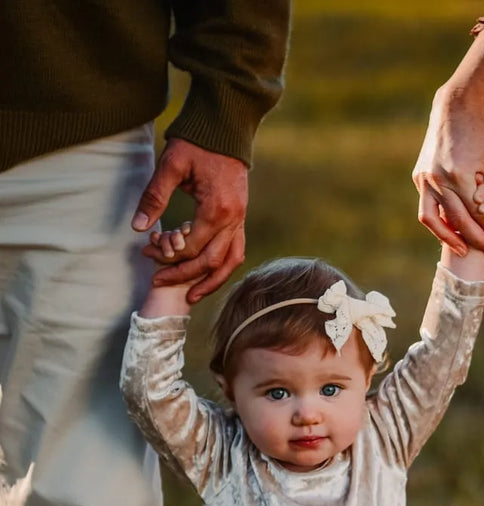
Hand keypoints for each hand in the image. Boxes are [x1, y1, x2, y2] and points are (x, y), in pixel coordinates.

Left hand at [131, 138, 248, 302]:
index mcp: (216, 208)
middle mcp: (233, 218)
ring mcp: (240, 219)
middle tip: (158, 281)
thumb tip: (137, 228)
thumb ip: (154, 197)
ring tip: (190, 296)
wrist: (226, 125)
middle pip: (210, 261)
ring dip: (211, 282)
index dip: (168, 256)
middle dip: (183, 275)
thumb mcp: (170, 165)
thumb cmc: (197, 141)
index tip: (146, 254)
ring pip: (230, 262)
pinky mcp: (241, 217)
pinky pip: (235, 251)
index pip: (191, 247)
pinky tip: (207, 275)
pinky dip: (222, 267)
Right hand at [413, 26, 483, 254]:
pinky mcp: (419, 177)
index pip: (478, 212)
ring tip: (463, 251)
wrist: (453, 110)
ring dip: (448, 238)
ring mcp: (425, 179)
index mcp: (460, 175)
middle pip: (459, 220)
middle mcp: (438, 179)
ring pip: (432, 220)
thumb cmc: (480, 135)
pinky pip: (427, 207)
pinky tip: (452, 230)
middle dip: (477, 238)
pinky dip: (438, 222)